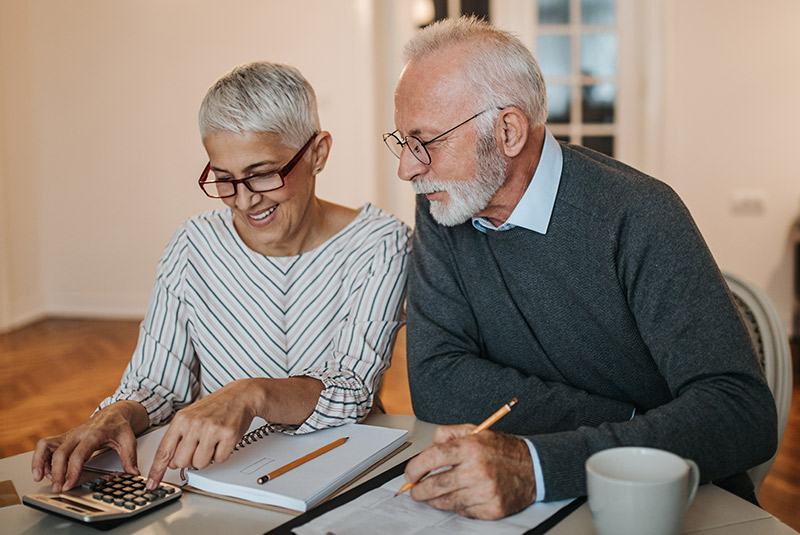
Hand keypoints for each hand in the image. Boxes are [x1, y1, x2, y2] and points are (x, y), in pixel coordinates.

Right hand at [31, 401, 147, 492]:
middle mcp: (78, 434)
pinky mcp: (63, 438)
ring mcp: (69, 435)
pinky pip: (45, 446)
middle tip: (58, 489)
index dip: (72, 470)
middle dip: (56, 472)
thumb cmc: (119, 427)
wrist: (113, 414)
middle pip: (60, 453)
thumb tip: (134, 473)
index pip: (79, 454)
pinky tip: (44, 471)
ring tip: (40, 478)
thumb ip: (129, 458)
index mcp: (94, 435)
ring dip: (40, 462)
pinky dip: (40, 458)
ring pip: (46, 446)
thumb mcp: (128, 440)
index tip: (69, 485)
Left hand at [145, 379, 260, 488]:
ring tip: (212, 442)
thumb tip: (171, 462)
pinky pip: (219, 459)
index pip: (164, 451)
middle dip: (189, 460)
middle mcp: (195, 424)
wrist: (240, 395)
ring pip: (200, 464)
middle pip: (182, 462)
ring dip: (207, 458)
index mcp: (181, 419)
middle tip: (198, 447)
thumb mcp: (190, 416)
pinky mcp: (228, 435)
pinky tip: (223, 441)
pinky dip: (221, 454)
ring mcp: (212, 429)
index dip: (157, 470)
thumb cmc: (216, 406)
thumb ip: (178, 438)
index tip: (152, 482)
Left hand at [404, 424, 535, 519]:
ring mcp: (485, 492)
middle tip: (414, 490)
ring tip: (432, 495)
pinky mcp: (491, 509)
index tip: (409, 474)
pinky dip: (457, 506)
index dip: (415, 468)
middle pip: (435, 485)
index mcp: (471, 448)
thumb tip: (430, 446)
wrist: (534, 469)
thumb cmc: (503, 450)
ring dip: (434, 500)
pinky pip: (463, 512)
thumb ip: (450, 433)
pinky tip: (459, 497)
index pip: (432, 458)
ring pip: (446, 502)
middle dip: (418, 490)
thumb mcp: (477, 431)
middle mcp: (477, 470)